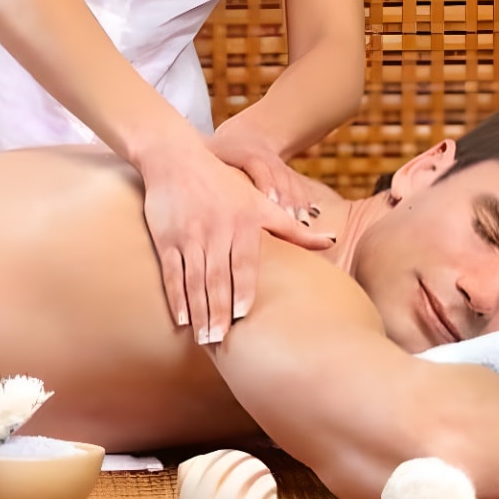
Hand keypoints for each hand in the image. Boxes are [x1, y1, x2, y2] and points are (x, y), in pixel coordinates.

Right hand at [141, 150, 334, 344]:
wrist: (176, 158)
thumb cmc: (224, 184)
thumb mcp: (261, 202)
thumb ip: (293, 228)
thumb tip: (331, 241)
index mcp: (241, 224)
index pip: (242, 263)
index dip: (241, 289)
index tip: (242, 316)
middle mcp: (215, 231)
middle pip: (217, 278)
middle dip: (218, 310)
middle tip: (220, 340)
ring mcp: (189, 236)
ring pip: (194, 280)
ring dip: (198, 310)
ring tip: (204, 338)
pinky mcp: (166, 238)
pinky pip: (172, 273)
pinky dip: (175, 297)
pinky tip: (181, 319)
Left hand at [208, 117, 319, 224]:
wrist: (253, 135)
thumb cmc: (222, 148)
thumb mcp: (210, 150)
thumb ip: (198, 158)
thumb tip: (169, 163)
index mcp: (249, 154)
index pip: (260, 166)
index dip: (267, 183)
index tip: (270, 198)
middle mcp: (269, 161)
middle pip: (282, 179)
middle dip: (288, 199)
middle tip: (292, 218)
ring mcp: (283, 171)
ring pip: (294, 187)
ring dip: (300, 205)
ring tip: (304, 223)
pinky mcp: (292, 181)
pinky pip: (303, 193)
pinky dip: (308, 207)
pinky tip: (313, 222)